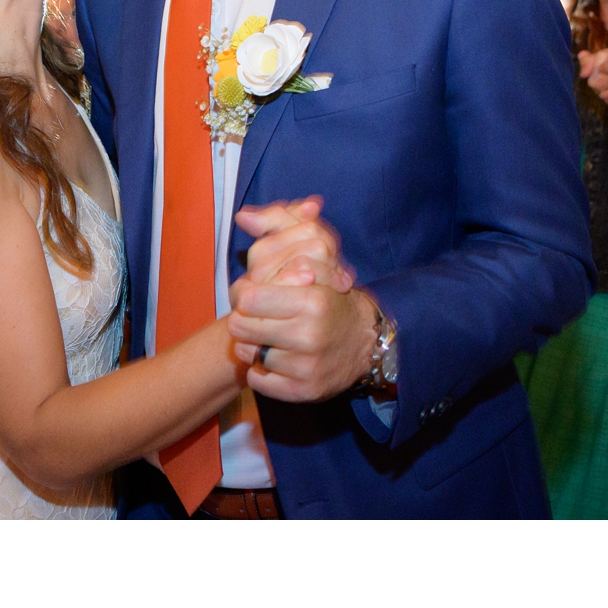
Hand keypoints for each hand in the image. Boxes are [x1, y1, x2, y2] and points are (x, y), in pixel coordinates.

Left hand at [229, 203, 376, 404]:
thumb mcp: (314, 251)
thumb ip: (278, 225)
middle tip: (258, 317)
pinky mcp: (303, 391)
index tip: (256, 295)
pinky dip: (261, 370)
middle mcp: (309, 335)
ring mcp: (307, 366)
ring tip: (268, 337)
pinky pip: (258, 381)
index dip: (246, 294)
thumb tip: (243, 215)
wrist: (365, 340)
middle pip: (241, 326)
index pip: (248, 297)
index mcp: (311, 299)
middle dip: (245, 319)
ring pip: (248, 354)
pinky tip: (275, 357)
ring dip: (252, 345)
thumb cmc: (331, 294)